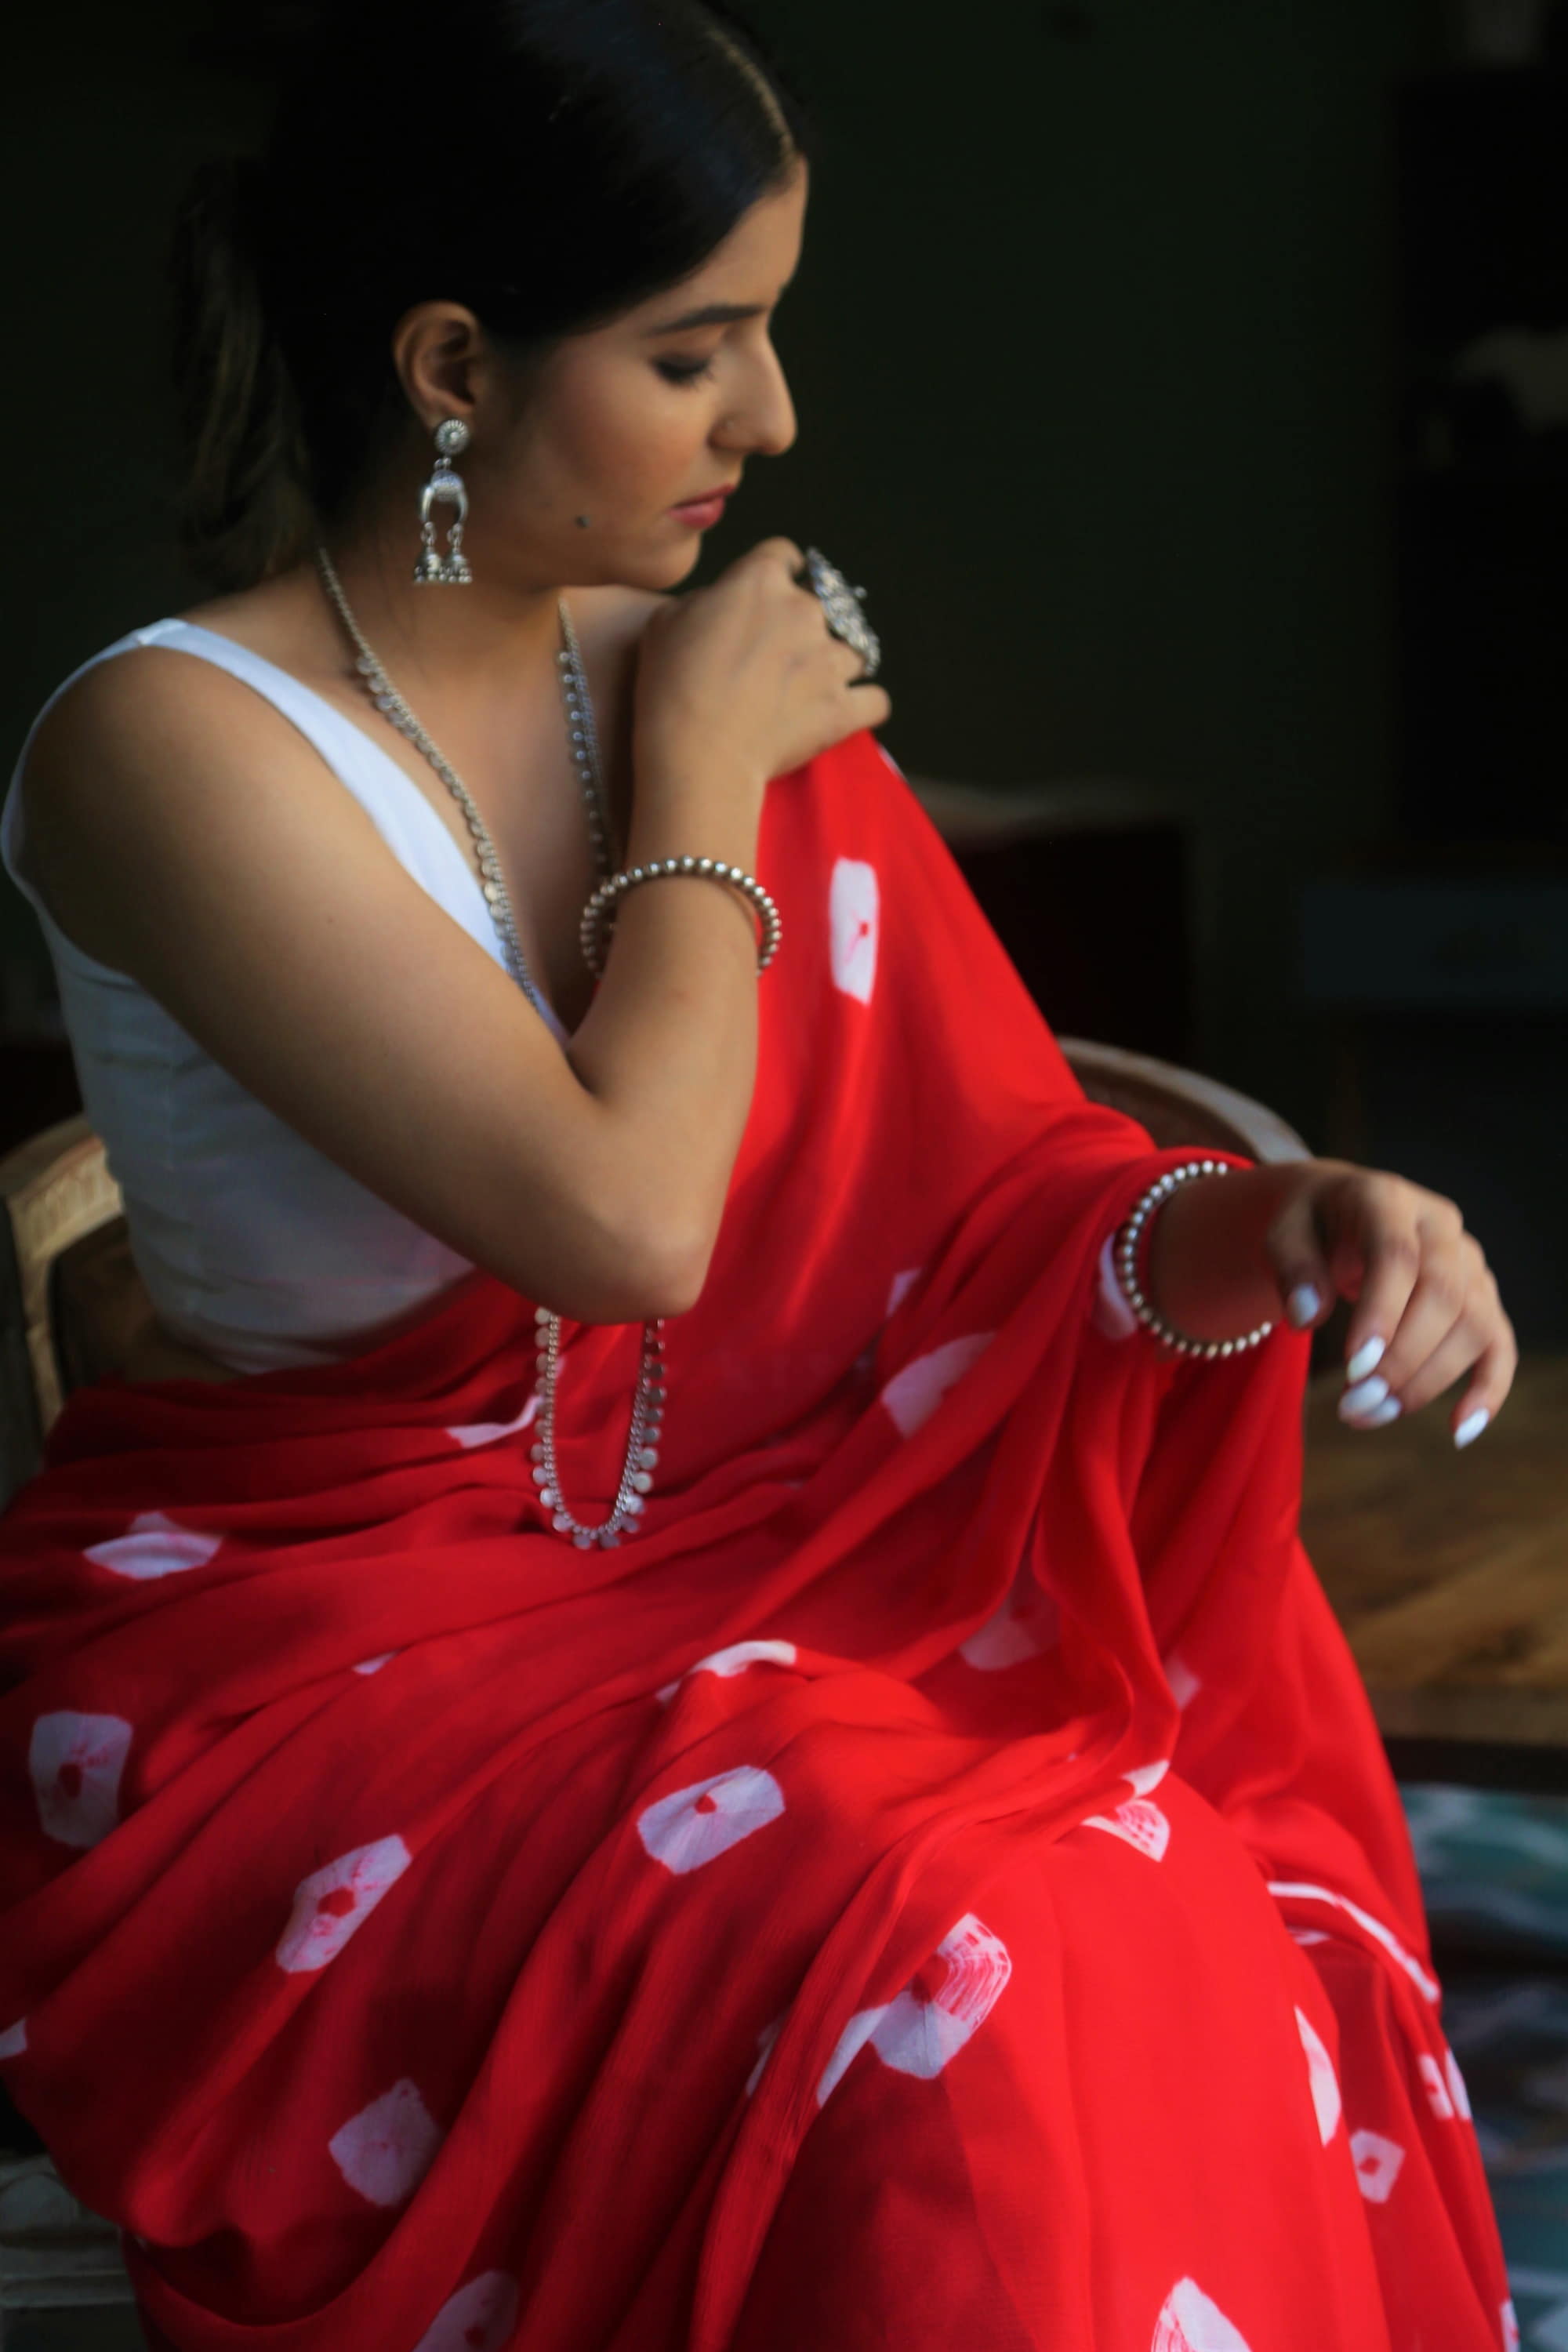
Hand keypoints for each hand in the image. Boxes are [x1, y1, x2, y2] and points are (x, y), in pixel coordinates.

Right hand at [632, 538, 893, 798]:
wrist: (697, 753)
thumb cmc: (671, 687)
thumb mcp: (666, 622)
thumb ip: (705, 601)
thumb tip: (723, 606)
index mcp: (759, 581)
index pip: (784, 554)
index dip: (778, 572)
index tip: (772, 593)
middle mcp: (803, 611)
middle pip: (821, 605)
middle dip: (803, 626)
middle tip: (776, 658)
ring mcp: (829, 659)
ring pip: (855, 650)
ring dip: (835, 664)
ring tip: (810, 689)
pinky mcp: (843, 708)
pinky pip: (876, 699)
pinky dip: (864, 705)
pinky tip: (847, 710)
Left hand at [1261, 1159, 1515, 1445]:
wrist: (1339, 1211)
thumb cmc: (1309, 1226)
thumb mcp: (1282, 1232)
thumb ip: (1291, 1267)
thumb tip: (1306, 1317)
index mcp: (1388, 1200)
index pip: (1397, 1256)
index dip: (1381, 1314)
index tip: (1354, 1368)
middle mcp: (1440, 1227)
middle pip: (1444, 1296)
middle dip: (1402, 1360)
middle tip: (1355, 1405)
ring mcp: (1469, 1262)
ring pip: (1474, 1325)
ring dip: (1428, 1381)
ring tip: (1372, 1415)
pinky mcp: (1482, 1297)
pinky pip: (1499, 1344)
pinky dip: (1488, 1389)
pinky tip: (1459, 1431)